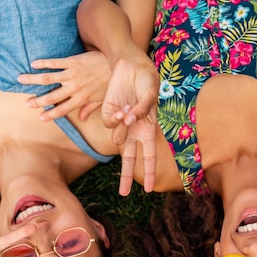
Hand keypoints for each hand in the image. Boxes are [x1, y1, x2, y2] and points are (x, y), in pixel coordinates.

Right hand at [19, 51, 110, 120]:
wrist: (118, 63)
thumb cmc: (111, 82)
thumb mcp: (103, 98)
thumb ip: (90, 107)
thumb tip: (83, 119)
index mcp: (81, 98)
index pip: (63, 109)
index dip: (51, 114)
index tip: (41, 118)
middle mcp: (74, 88)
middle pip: (52, 96)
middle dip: (38, 100)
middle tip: (27, 103)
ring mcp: (72, 74)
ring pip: (48, 78)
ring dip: (33, 79)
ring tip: (20, 79)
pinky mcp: (73, 62)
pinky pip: (55, 62)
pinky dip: (43, 63)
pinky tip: (33, 63)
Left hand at [101, 55, 159, 194]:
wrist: (129, 63)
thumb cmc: (146, 78)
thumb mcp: (150, 95)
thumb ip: (141, 110)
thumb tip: (129, 122)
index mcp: (148, 129)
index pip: (150, 157)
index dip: (149, 173)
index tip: (149, 190)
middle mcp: (133, 130)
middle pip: (129, 159)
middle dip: (125, 177)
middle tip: (123, 193)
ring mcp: (120, 122)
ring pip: (117, 139)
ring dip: (123, 129)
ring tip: (128, 110)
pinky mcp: (107, 113)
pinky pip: (109, 123)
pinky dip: (115, 118)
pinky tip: (122, 107)